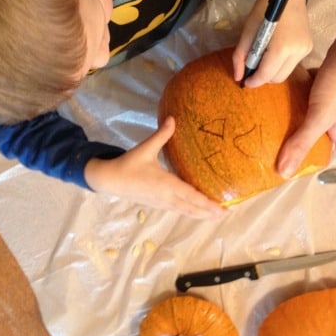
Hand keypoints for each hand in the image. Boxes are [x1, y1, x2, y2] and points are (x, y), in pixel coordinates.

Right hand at [84, 116, 226, 218]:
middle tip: (226, 214)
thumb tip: (172, 119)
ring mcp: (161, 203)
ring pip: (185, 211)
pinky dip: (189, 212)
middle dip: (208, 212)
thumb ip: (161, 135)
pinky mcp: (157, 204)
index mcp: (166, 184)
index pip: (191, 196)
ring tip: (215, 216)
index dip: (206, 203)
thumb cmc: (128, 164)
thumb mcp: (145, 148)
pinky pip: (177, 210)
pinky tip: (196, 212)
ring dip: (200, 215)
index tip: (221, 208)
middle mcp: (166, 197)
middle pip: (191, 208)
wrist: (109, 180)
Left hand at [232, 0, 311, 87]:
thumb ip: (240, 57)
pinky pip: (292, 64)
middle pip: (277, 78)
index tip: (245, 82)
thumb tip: (238, 78)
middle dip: (263, 77)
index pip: (266, 75)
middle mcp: (297, 52)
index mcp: (281, 48)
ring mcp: (305, 50)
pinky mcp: (308, 48)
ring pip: (285, 73)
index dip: (254, 81)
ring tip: (264, 56)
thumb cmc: (263, 10)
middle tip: (253, 67)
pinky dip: (281, 63)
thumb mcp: (247, 32)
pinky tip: (275, 50)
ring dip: (272, 71)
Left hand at [276, 28, 335, 178]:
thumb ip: (301, 142)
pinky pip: (312, 92)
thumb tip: (284, 173)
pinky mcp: (329, 78)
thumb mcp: (320, 117)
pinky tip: (286, 94)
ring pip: (320, 113)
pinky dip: (301, 95)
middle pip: (333, 134)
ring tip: (288, 124)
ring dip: (308, 119)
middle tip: (307, 152)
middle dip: (322, 145)